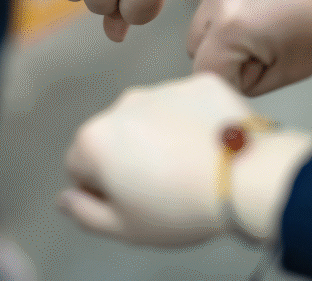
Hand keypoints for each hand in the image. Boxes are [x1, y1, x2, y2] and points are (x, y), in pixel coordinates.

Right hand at [60, 74, 311, 246]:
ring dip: (162, 137)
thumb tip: (67, 199)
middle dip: (130, 158)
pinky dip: (194, 120)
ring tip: (190, 168)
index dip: (102, 190)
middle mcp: (123, 105)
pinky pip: (189, 104)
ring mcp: (163, 89)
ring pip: (152, 117)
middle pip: (115, 136)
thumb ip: (85, 213)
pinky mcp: (199, 83)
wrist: (244, 176)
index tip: (129, 202)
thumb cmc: (182, 206)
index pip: (79, 167)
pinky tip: (210, 146)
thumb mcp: (125, 229)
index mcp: (95, 140)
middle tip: (162, 187)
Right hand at [187, 0, 311, 95]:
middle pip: (195, 43)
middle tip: (264, 50)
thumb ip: (248, 80)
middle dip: (221, 54)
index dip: (229, 83)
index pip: (205, 72)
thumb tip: (229, 79)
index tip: (255, 79)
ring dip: (226, 24)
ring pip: (205, 13)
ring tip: (270, 17)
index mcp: (232, 27)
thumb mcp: (293, 69)